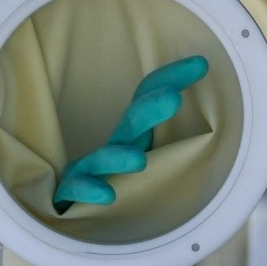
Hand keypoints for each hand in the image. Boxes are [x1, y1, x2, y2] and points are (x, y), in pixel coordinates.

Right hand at [53, 56, 208, 213]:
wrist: (66, 201)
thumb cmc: (114, 171)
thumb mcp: (144, 146)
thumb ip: (166, 127)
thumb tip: (199, 83)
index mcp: (133, 132)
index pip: (149, 98)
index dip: (170, 80)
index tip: (200, 64)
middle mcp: (113, 144)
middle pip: (131, 122)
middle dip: (150, 108)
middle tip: (173, 97)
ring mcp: (90, 166)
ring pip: (103, 158)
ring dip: (118, 158)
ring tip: (139, 162)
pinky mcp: (73, 188)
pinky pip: (79, 188)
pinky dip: (90, 190)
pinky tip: (107, 196)